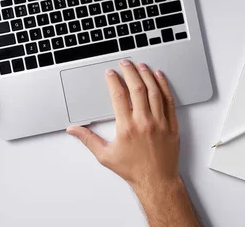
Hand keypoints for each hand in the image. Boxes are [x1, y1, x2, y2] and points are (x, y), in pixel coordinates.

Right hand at [66, 60, 179, 193]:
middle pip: (137, 88)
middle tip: (125, 63)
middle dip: (130, 71)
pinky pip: (168, 100)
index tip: (111, 73)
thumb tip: (73, 130)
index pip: (119, 96)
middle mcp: (144, 121)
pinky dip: (164, 86)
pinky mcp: (171, 124)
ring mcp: (160, 122)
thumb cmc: (133, 169)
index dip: (113, 81)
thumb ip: (88, 139)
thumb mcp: (105, 156)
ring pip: (154, 91)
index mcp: (127, 127)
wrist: (156, 181)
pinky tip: (159, 77)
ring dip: (147, 75)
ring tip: (141, 65)